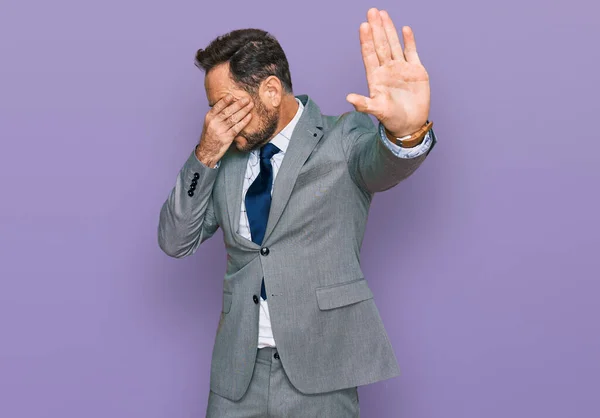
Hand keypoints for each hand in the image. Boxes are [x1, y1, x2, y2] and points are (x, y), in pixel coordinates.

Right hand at [196, 94, 253, 166]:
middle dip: (238, 104)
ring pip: (234, 118)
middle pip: (228, 111)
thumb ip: (217, 115)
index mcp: (209, 117)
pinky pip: (237, 128)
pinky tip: (249, 116)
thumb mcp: (209, 123)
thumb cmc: (210, 136)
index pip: (218, 106)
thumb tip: (229, 105)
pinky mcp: (227, 138)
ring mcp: (221, 130)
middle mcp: (214, 123)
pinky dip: (244, 121)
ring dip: (243, 111)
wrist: (207, 151)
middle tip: (246, 99)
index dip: (225, 101)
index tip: (232, 95)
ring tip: (250, 105)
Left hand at [346, 8, 430, 136]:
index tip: (363, 25)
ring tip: (383, 14)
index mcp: (376, 77)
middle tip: (372, 11)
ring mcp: (401, 68)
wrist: (410, 124)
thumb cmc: (391, 119)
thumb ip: (364, 104)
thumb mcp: (377, 111)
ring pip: (394, 45)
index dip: (366, 40)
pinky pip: (411, 52)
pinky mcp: (415, 71)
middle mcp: (387, 69)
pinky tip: (404, 29)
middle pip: (380, 45)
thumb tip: (348, 98)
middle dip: (376, 28)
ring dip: (389, 29)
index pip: (369, 54)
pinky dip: (409, 41)